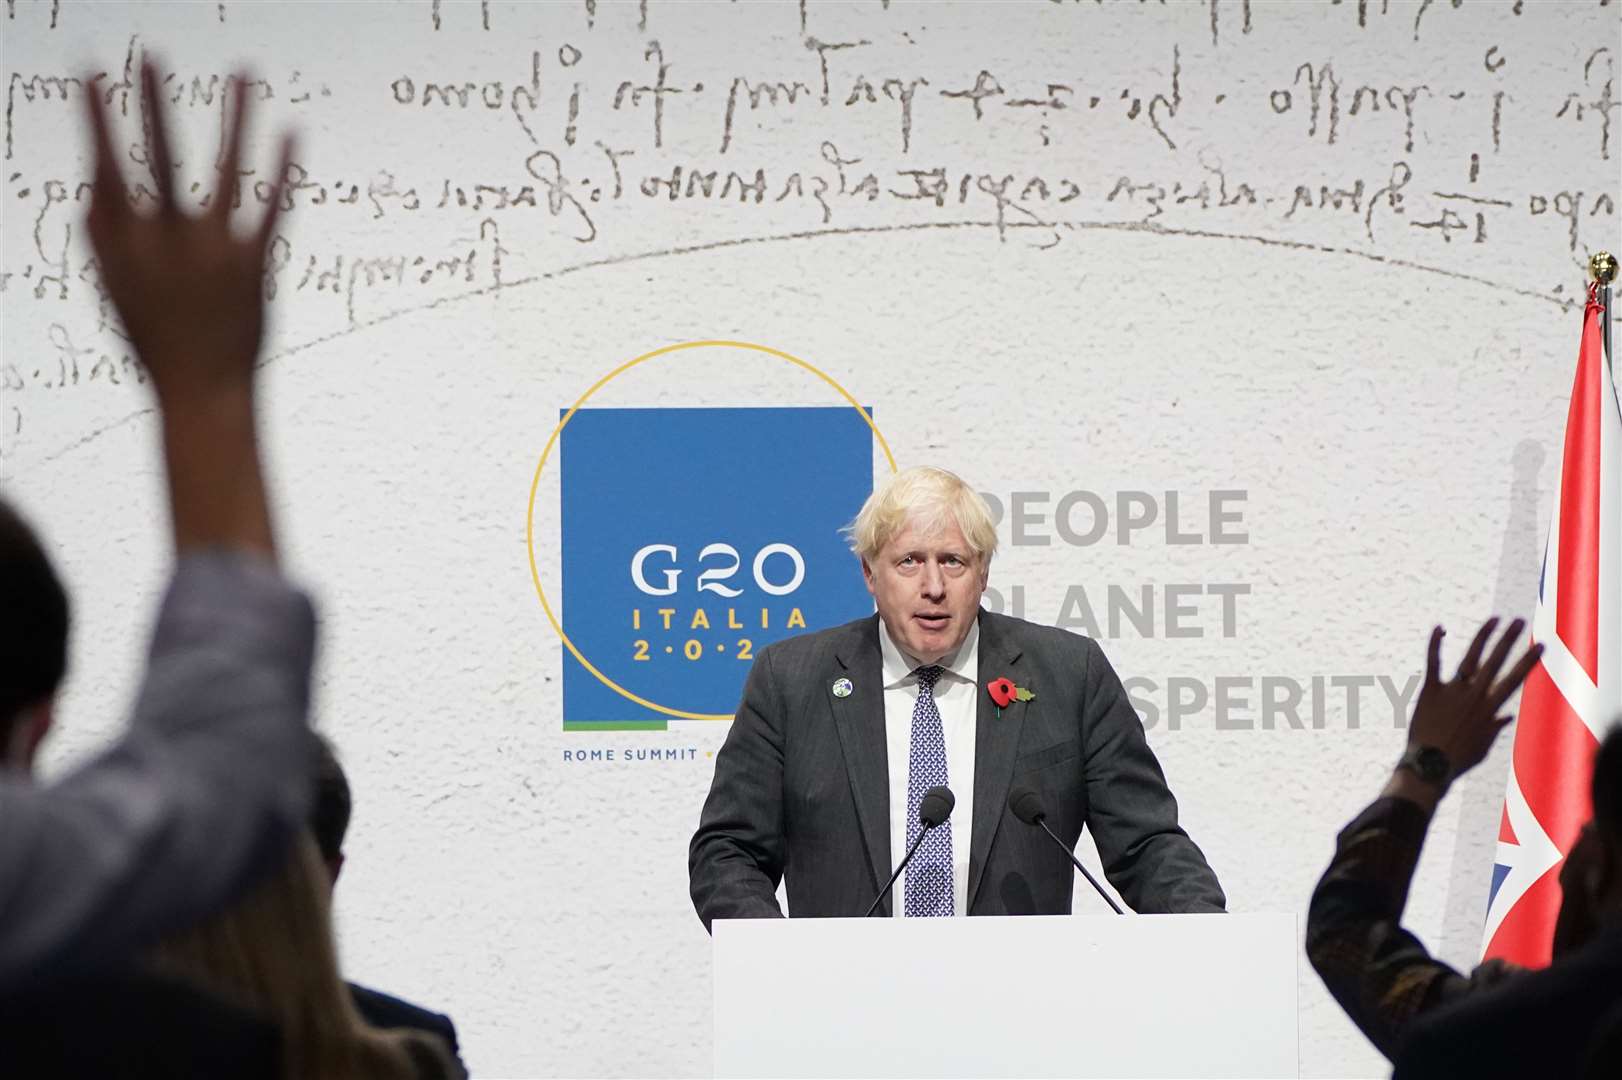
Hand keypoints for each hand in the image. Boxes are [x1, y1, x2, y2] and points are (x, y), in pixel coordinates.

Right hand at [83, 59, 292, 405]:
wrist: (203, 393)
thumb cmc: (155, 340)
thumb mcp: (114, 289)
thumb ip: (102, 237)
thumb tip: (95, 184)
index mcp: (124, 243)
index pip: (107, 166)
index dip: (98, 120)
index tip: (92, 74)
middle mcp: (167, 239)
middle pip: (159, 156)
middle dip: (152, 101)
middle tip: (150, 52)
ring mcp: (213, 248)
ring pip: (225, 168)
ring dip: (236, 117)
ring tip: (244, 71)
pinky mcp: (254, 263)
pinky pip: (271, 206)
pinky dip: (282, 168)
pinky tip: (292, 131)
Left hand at [1407, 617, 1543, 778]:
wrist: (1429, 764)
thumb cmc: (1458, 759)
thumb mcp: (1483, 745)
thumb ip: (1494, 727)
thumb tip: (1506, 717)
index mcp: (1490, 708)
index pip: (1514, 679)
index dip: (1528, 661)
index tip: (1541, 645)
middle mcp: (1474, 695)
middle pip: (1496, 662)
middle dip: (1509, 640)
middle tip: (1520, 621)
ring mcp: (1453, 691)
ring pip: (1471, 657)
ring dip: (1483, 636)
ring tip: (1494, 620)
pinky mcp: (1430, 690)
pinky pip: (1433, 661)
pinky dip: (1435, 644)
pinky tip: (1439, 627)